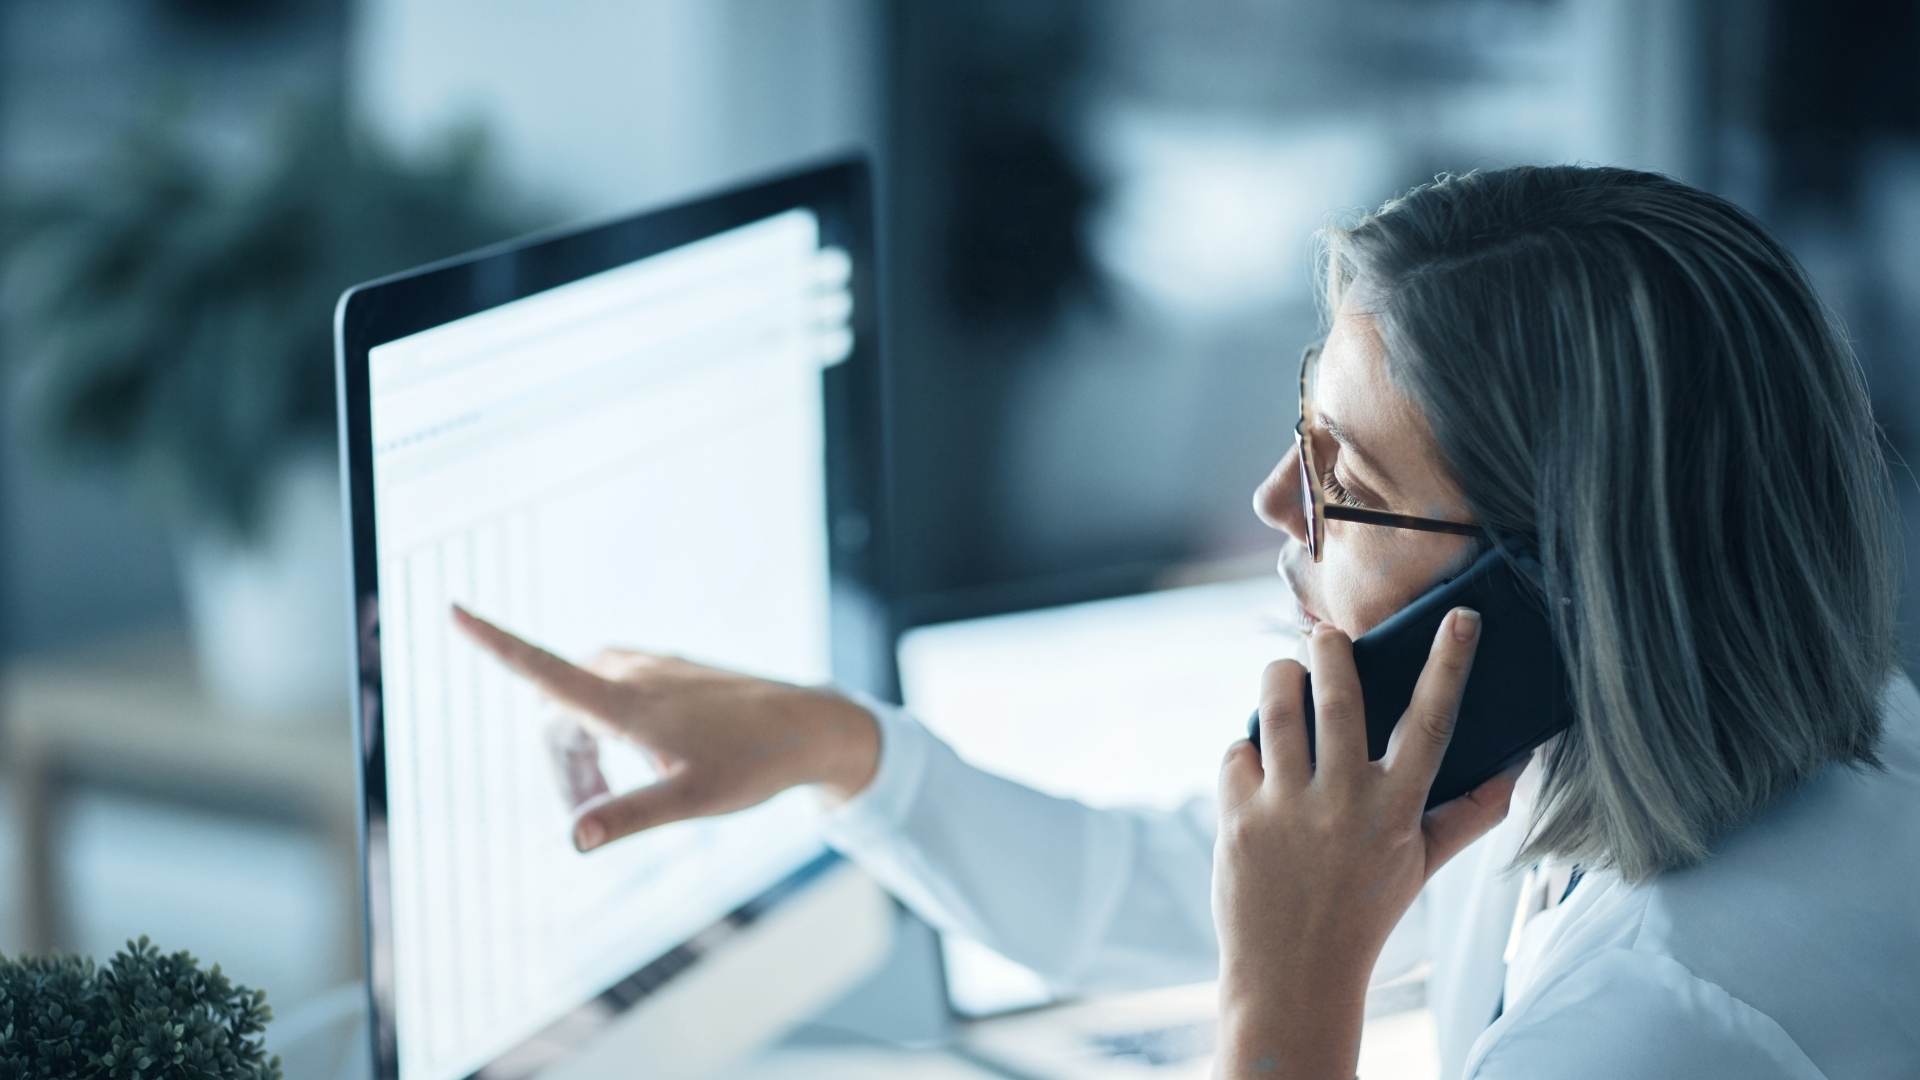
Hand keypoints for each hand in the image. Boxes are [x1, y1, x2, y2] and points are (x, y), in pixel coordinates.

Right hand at [452, 606, 879, 851]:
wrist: (813, 727)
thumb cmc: (756, 765)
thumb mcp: (692, 801)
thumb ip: (629, 817)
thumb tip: (573, 837)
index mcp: (628, 702)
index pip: (544, 670)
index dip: (495, 642)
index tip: (453, 609)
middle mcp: (635, 674)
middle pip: (557, 709)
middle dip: (558, 761)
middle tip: (588, 813)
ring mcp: (655, 668)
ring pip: (585, 699)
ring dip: (581, 746)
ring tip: (614, 792)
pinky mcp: (673, 671)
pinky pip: (614, 690)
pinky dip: (608, 728)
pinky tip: (648, 759)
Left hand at [1212, 609, 1518, 1079]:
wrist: (1293, 975)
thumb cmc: (1362, 914)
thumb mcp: (1420, 866)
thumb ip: (1466, 816)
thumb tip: (1513, 771)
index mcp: (1396, 811)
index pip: (1431, 723)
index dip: (1449, 665)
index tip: (1460, 619)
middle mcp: (1344, 803)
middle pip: (1340, 698)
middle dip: (1330, 650)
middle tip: (1324, 634)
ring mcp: (1287, 809)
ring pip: (1279, 709)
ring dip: (1279, 677)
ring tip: (1285, 672)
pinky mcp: (1238, 818)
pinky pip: (1237, 751)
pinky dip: (1246, 749)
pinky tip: (1257, 765)